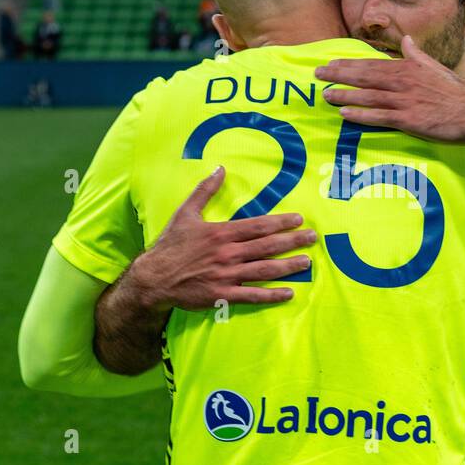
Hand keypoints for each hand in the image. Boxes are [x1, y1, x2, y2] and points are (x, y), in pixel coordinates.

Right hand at [126, 166, 315, 310]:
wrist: (153, 278)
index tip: (299, 220)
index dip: (281, 222)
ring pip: (264, 270)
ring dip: (288, 266)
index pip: (258, 225)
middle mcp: (228, 253)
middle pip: (267, 246)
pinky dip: (272, 294)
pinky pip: (252, 296)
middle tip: (312, 238)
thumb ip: (205, 190)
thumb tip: (219, 168)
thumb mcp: (185, 213)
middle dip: (292, 241)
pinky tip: (289, 292)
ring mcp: (227, 275)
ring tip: (306, 262)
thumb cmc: (170, 245)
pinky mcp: (223, 295)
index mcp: (221, 233)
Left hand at [316, 35, 464, 141]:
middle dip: (339, 75)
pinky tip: (344, 114)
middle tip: (318, 74)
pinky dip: (360, 115)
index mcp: (407, 67)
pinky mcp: (407, 120)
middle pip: (364, 77)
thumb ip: (416, 54)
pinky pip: (378, 116)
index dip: (348, 63)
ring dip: (344, 95)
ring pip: (367, 96)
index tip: (331, 63)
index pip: (371, 64)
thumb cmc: (454, 91)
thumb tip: (405, 40)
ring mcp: (404, 101)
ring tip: (325, 95)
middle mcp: (402, 82)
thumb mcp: (434, 67)